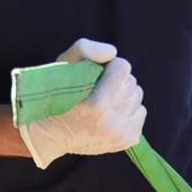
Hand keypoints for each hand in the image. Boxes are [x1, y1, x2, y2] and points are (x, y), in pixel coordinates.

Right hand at [20, 39, 145, 166]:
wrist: (50, 134)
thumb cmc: (55, 95)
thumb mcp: (62, 66)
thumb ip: (85, 50)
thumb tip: (113, 53)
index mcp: (96, 105)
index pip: (123, 69)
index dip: (111, 66)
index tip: (100, 71)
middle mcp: (110, 123)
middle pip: (131, 83)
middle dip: (117, 81)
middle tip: (98, 88)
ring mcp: (120, 134)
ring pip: (137, 97)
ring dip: (123, 95)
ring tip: (104, 101)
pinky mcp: (126, 141)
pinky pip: (141, 112)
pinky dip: (129, 110)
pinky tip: (111, 113)